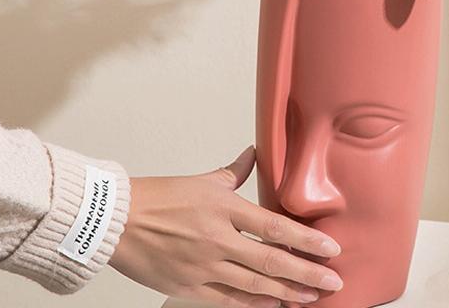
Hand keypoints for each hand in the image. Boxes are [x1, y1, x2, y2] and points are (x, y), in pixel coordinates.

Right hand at [110, 147, 342, 307]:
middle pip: (272, 261)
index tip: (330, 248)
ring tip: (311, 297)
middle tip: (332, 281)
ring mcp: (204, 266)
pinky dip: (254, 305)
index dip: (306, 240)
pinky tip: (273, 306)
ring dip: (287, 293)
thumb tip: (253, 155)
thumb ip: (233, 172)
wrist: (117, 220)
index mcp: (225, 208)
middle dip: (307, 273)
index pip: (276, 227)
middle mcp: (219, 239)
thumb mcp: (202, 180)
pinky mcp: (188, 286)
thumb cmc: (159, 197)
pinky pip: (229, 300)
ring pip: (255, 285)